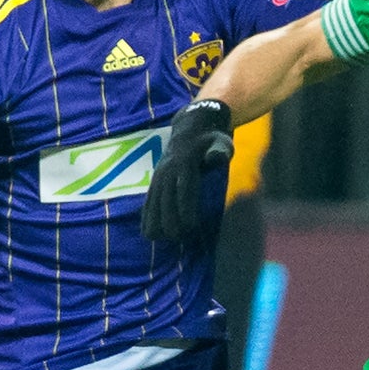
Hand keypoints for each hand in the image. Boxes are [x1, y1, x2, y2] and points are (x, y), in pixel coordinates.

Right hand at [141, 98, 233, 247]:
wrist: (191, 130)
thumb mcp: (222, 142)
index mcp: (185, 163)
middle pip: (166, 199)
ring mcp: (159, 176)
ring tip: (160, 239)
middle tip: (180, 238)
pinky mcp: (154, 182)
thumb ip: (220, 151)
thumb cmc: (211, 140)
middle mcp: (168, 170)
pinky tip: (147, 234)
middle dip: (171, 220)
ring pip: (153, 202)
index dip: (186, 209)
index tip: (190, 227)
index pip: (184, 189)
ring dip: (156, 221)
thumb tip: (216, 158)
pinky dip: (147, 217)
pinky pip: (148, 201)